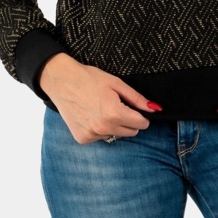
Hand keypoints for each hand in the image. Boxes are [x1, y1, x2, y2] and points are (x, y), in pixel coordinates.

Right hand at [39, 53, 161, 143]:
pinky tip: (92, 115)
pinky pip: (101, 137)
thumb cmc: (90, 78)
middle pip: (131, 132)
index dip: (142, 115)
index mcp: (114, 113)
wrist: (62, 82)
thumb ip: (137, 98)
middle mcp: (103, 128)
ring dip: (115, 126)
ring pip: (116, 135)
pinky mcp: (83, 139)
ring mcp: (92, 135)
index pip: (141, 124)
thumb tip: (155, 109)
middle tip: (118, 105)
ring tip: (102, 108)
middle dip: (130, 120)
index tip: (135, 107)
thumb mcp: (116, 83)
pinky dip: (100, 129)